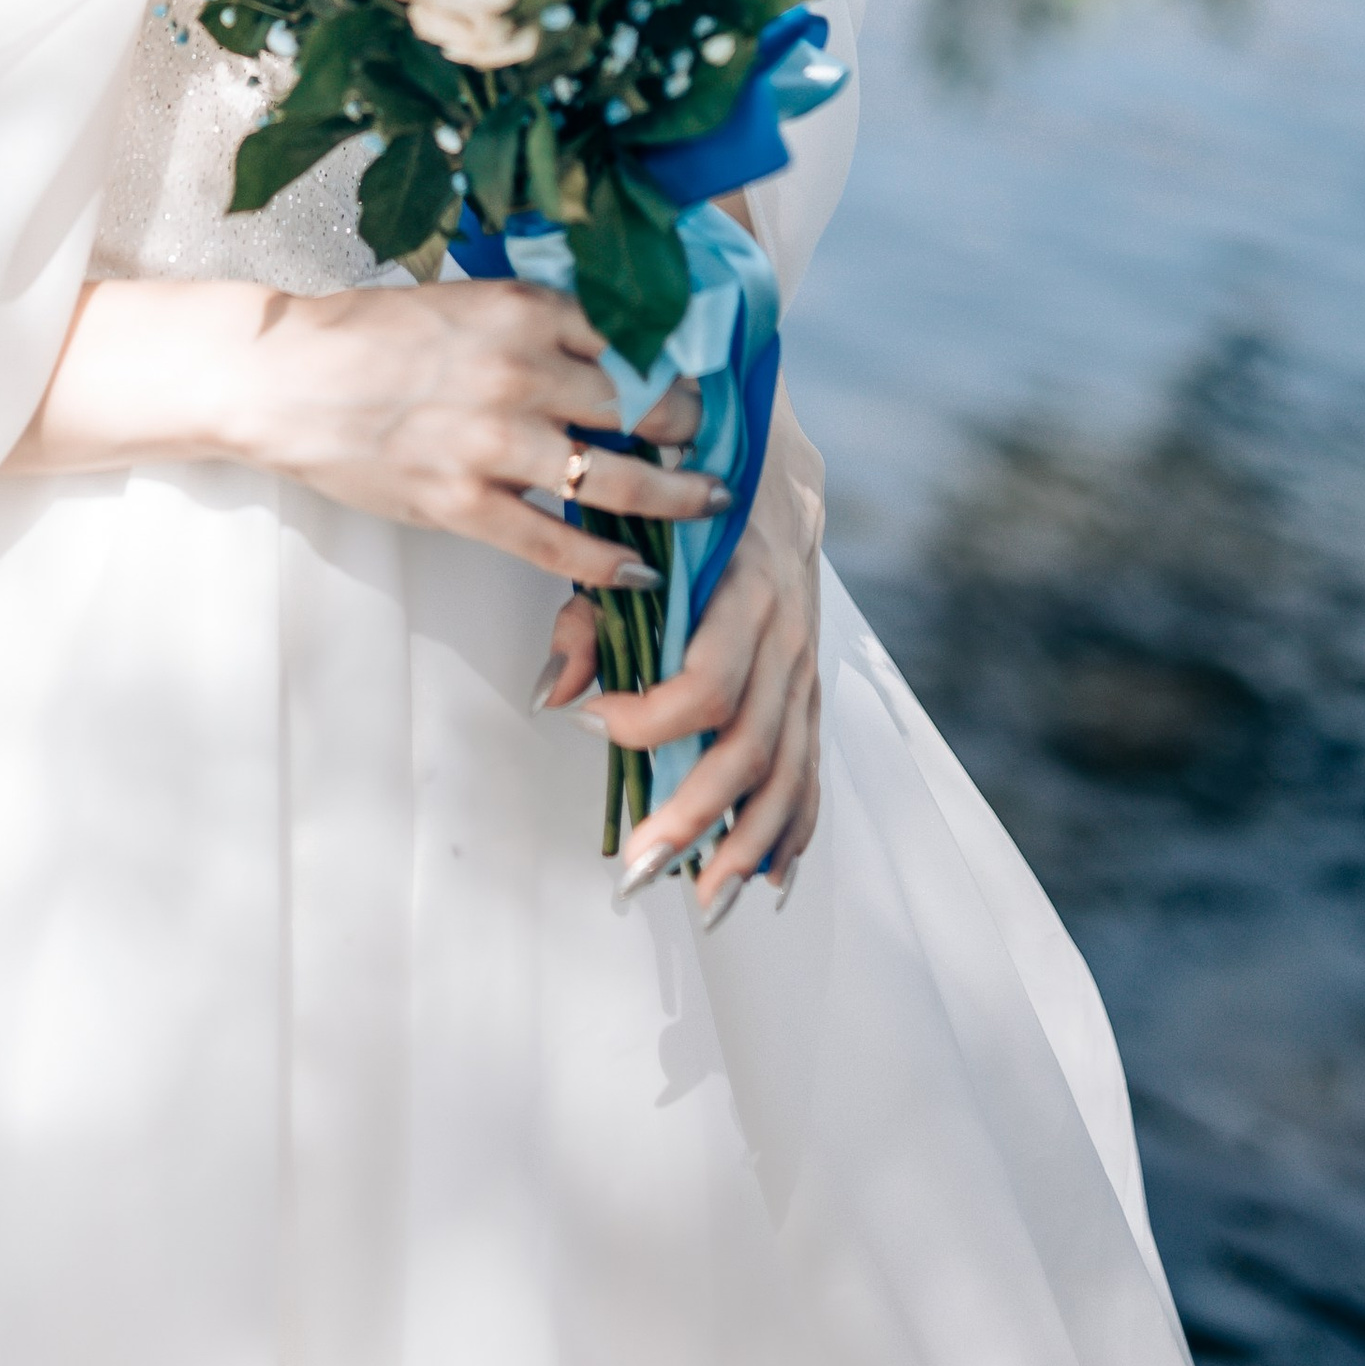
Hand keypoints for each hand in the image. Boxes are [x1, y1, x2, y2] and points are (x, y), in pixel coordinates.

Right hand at [229, 282, 715, 593]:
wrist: (284, 377)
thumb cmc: (371, 335)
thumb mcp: (467, 302)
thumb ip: (537, 321)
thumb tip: (616, 345)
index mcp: (524, 310)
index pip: (638, 335)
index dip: (684, 363)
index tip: (708, 380)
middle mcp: (522, 372)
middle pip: (646, 407)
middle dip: (693, 430)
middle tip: (716, 443)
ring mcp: (495, 443)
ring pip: (621, 480)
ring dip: (677, 498)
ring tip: (706, 504)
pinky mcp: (463, 503)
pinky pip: (560, 544)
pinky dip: (609, 564)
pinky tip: (639, 571)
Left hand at [534, 379, 825, 916]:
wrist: (768, 461)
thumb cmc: (674, 501)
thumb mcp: (621, 534)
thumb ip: (587, 614)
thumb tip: (552, 697)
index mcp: (744, 586)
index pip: (709, 681)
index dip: (649, 718)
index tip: (590, 723)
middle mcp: (788, 632)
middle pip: (751, 745)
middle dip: (696, 816)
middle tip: (641, 870)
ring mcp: (807, 664)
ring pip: (789, 770)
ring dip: (749, 844)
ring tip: (708, 904)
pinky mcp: (812, 686)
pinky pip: (812, 766)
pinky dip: (795, 826)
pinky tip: (771, 878)